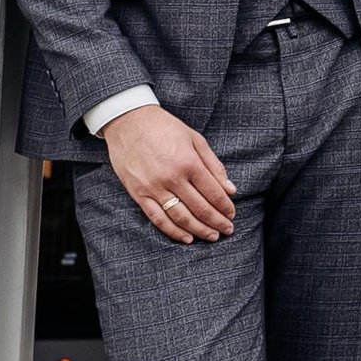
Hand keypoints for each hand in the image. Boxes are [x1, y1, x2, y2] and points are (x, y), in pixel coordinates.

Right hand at [103, 103, 234, 242]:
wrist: (128, 122)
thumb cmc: (164, 128)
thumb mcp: (195, 139)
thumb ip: (213, 165)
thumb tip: (230, 189)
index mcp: (189, 162)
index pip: (213, 192)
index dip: (225, 207)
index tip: (232, 215)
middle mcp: (172, 178)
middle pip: (200, 208)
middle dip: (217, 222)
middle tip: (227, 230)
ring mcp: (154, 188)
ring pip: (181, 217)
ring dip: (199, 230)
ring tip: (212, 236)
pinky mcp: (139, 194)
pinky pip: (158, 218)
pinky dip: (173, 231)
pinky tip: (186, 238)